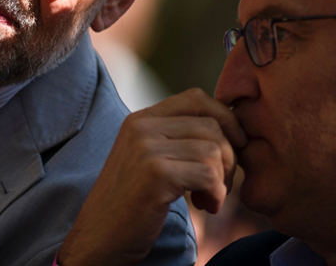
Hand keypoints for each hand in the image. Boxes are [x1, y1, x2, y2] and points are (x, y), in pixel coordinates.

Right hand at [58, 88, 246, 265]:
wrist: (99, 238)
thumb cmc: (131, 204)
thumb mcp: (148, 159)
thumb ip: (176, 138)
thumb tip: (230, 128)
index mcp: (140, 119)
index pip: (196, 98)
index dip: (225, 118)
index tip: (236, 145)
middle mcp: (141, 127)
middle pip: (211, 125)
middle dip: (228, 157)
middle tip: (218, 186)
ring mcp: (147, 148)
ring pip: (214, 150)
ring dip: (222, 180)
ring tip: (208, 199)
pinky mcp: (156, 174)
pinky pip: (209, 175)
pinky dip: (217, 194)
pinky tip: (206, 207)